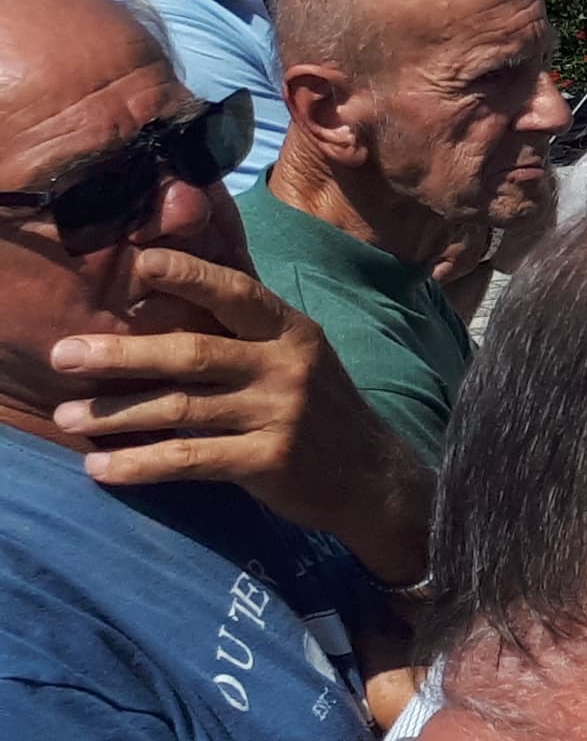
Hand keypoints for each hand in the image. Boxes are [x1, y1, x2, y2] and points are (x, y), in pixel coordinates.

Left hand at [50, 248, 434, 584]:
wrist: (370, 476)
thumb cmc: (314, 405)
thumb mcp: (293, 354)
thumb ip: (242, 325)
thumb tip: (167, 287)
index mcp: (290, 330)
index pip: (236, 293)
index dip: (189, 275)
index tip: (137, 265)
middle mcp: (287, 366)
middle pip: (193, 352)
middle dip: (121, 353)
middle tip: (62, 355)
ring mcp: (280, 414)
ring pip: (182, 408)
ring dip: (115, 414)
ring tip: (64, 416)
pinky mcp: (269, 461)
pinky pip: (190, 460)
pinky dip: (140, 464)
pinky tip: (101, 469)